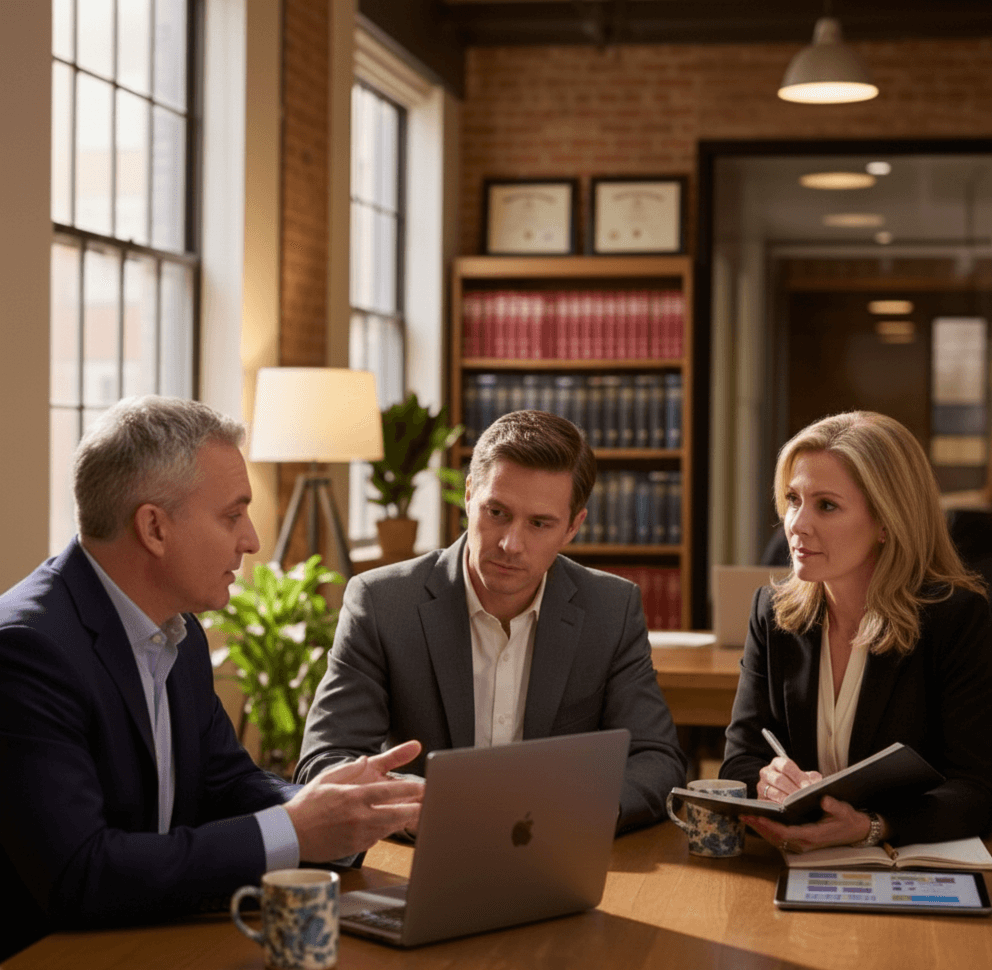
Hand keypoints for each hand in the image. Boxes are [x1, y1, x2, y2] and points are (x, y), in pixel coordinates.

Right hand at [285, 741, 423, 861]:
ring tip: (421, 812)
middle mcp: (359, 817)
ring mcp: (359, 834)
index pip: (387, 792)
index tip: (423, 787)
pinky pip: (380, 837)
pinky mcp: (357, 847)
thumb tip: (367, 759)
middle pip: (396, 814)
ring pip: (391, 827)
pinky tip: (395, 823)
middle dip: (416, 808)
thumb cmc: (309, 804)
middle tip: (431, 803)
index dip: (408, 790)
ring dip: (406, 820)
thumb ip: (350, 769)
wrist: (292, 835)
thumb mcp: (328, 778)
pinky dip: (389, 829)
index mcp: (353, 797)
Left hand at [742, 796, 879, 853]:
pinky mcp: (801, 840)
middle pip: (775, 836)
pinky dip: (767, 830)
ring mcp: (802, 843)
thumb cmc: (848, 820)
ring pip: (775, 838)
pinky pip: (780, 837)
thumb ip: (834, 806)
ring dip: (760, 828)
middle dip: (759, 826)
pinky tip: (758, 821)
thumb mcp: (844, 811)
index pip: (785, 832)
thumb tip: (824, 800)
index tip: (757, 816)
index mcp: (812, 835)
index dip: (769, 825)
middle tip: (743, 814)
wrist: (856, 831)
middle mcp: (804, 842)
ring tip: (746, 816)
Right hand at [757, 756, 821, 801]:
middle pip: (779, 779)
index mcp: (778, 763)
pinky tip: (788, 812)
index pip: (787, 766)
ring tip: (797, 806)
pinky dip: (778, 807)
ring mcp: (761, 786)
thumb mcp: (804, 778)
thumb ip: (812, 778)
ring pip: (772, 792)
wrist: (783, 794)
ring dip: (786, 800)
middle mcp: (767, 772)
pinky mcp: (759, 799)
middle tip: (803, 798)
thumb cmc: (795, 784)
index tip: (808, 786)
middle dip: (792, 790)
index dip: (798, 776)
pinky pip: (767, 803)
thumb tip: (817, 783)